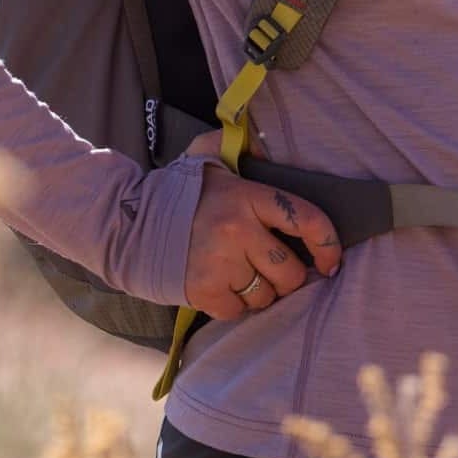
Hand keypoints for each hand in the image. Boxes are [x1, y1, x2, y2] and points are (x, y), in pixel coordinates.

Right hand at [181, 128, 341, 320]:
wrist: (126, 224)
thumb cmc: (174, 194)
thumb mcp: (204, 158)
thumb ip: (235, 145)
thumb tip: (263, 146)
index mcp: (246, 196)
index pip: (305, 219)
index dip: (328, 244)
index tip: (331, 261)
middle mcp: (238, 230)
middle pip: (290, 271)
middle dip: (287, 277)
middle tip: (271, 270)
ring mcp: (221, 263)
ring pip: (266, 295)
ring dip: (260, 293)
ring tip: (241, 277)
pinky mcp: (203, 291)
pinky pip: (238, 311)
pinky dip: (234, 306)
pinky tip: (220, 288)